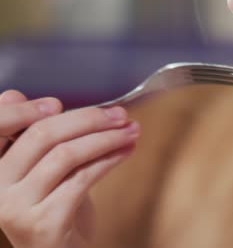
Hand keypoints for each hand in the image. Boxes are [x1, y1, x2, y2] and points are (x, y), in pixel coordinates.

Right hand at [0, 90, 139, 247]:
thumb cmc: (58, 205)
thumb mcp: (46, 167)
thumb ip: (38, 136)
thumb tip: (32, 98)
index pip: (1, 125)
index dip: (25, 110)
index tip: (58, 103)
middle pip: (42, 134)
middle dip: (88, 118)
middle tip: (120, 114)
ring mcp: (15, 207)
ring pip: (65, 154)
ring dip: (106, 138)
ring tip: (131, 131)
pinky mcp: (42, 224)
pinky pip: (82, 178)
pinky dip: (110, 159)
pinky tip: (126, 151)